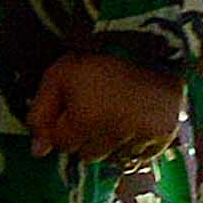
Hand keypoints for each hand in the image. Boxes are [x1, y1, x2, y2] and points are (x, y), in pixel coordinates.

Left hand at [26, 47, 186, 162]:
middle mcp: (115, 134)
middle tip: (95, 112)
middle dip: (86, 138)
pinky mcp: (164, 136)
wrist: (149, 44)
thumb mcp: (58, 76)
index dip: (64, 128)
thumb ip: (41, 114)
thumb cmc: (97, 58)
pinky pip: (140, 157)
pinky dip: (134, 146)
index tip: (73, 110)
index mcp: (85, 120)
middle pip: (88, 155)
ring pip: (114, 158)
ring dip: (110, 144)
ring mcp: (142, 137)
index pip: (63, 145)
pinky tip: (134, 125)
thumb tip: (38, 152)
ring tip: (116, 116)